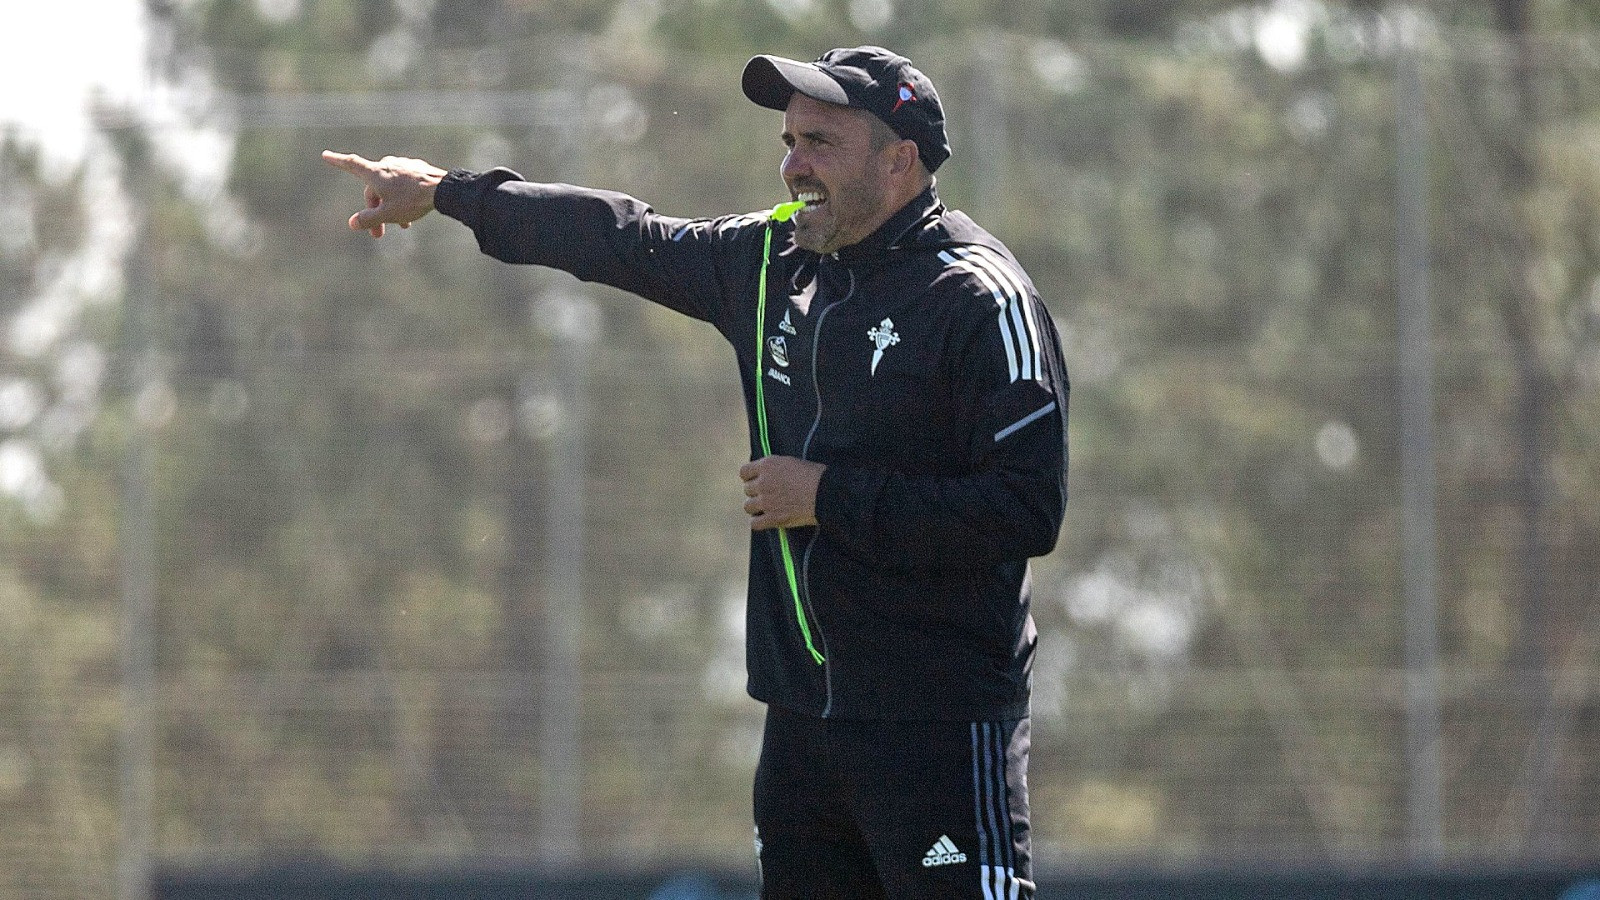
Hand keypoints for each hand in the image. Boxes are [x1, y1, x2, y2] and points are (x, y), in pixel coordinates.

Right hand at [321, 150, 447, 237]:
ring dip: (391, 208)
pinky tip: (412, 212)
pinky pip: (404, 185)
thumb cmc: (412, 201)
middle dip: (375, 212)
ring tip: (403, 227)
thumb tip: (352, 223)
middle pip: (373, 189)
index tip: (325, 155)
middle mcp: (387, 165)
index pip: (351, 164)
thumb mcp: (387, 214)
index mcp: (375, 173)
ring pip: (390, 188)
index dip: (337, 161)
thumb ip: (368, 219)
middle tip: (378, 235)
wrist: (443, 189)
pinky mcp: (417, 169)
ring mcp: (403, 165)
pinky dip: (403, 199)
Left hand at [740, 456, 824, 530]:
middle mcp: (763, 482)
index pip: (744, 472)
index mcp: (767, 465)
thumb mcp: (792, 463)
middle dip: (756, 492)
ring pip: (748, 506)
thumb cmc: (816, 475)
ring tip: (767, 508)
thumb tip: (768, 474)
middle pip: (747, 489)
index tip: (757, 480)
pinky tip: (767, 520)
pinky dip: (759, 522)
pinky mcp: (773, 518)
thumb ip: (775, 468)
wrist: (826, 493)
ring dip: (756, 507)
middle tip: (769, 495)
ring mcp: (766, 501)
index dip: (750, 477)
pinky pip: (754, 523)